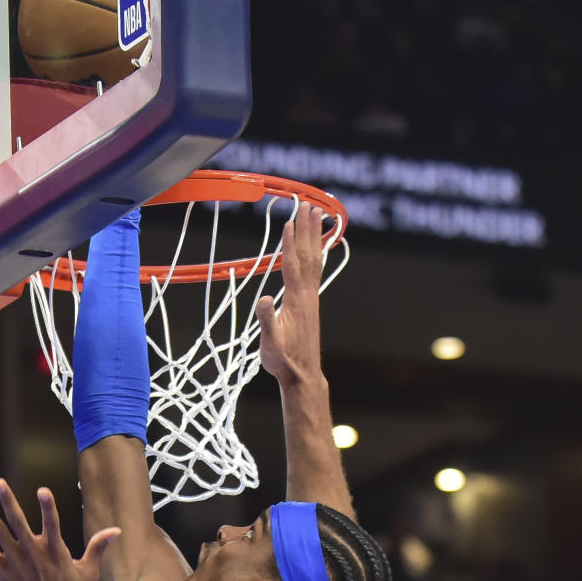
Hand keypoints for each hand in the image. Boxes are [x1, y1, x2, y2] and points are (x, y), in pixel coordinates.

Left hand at [0, 479, 119, 580]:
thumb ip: (98, 547)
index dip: (48, 508)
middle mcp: (34, 556)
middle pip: (18, 523)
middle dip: (8, 501)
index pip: (53, 525)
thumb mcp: (89, 573)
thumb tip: (117, 530)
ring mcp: (17, 564)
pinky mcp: (3, 574)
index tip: (42, 490)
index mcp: (56, 553)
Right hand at [257, 203, 325, 388]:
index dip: (290, 243)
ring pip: (314, 260)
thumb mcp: (270, 343)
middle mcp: (307, 295)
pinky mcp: (311, 304)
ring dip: (314, 237)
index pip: (291, 266)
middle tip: (309, 206)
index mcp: (295, 301)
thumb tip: (264, 300)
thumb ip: (267, 321)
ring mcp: (311, 298)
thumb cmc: (283, 361)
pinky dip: (317, 253)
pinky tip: (317, 246)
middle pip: (307, 256)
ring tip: (317, 215)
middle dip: (307, 230)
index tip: (290, 221)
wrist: (302, 375)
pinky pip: (315, 271)